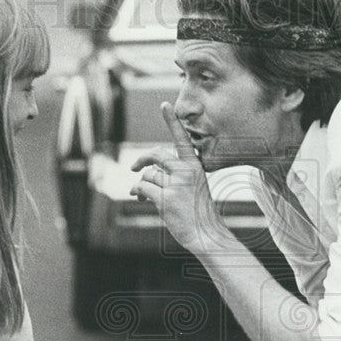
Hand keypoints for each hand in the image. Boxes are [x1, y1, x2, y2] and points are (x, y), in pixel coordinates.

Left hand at [130, 102, 222, 251]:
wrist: (206, 234)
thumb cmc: (198, 213)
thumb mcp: (193, 188)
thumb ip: (175, 175)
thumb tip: (148, 172)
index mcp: (195, 166)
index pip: (182, 139)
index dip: (172, 121)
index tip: (165, 105)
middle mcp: (186, 172)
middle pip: (156, 155)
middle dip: (142, 159)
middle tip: (134, 166)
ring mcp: (176, 185)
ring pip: (149, 175)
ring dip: (142, 185)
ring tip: (143, 195)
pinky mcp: (166, 198)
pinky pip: (143, 187)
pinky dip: (137, 192)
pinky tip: (138, 197)